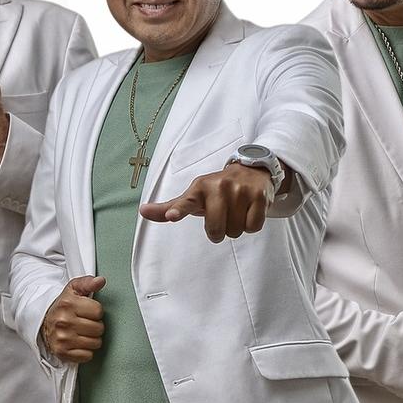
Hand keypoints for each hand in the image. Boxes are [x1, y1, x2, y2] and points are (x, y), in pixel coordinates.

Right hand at [40, 276, 107, 363]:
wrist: (43, 323)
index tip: (87, 312)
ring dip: (92, 339)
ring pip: (96, 343)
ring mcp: (63, 338)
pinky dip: (86, 351)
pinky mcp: (62, 352)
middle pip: (99, 328)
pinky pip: (87, 356)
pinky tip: (78, 343)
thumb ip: (87, 282)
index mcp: (67, 304)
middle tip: (85, 323)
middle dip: (95, 326)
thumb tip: (101, 281)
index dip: (96, 311)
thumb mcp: (73, 290)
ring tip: (82, 333)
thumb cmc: (62, 307)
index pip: (98, 311)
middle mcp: (64, 321)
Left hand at [138, 162, 276, 241]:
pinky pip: (253, 226)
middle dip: (220, 231)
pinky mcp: (259, 196)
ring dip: (236, 227)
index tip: (172, 216)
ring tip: (237, 210)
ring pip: (235, 230)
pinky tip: (249, 210)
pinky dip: (251, 224)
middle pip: (216, 230)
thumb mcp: (194, 196)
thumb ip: (170, 207)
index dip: (178, 210)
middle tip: (223, 216)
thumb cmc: (217, 190)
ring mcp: (241, 190)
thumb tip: (143, 211)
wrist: (251, 170)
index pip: (187, 202)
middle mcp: (219, 187)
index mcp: (200, 188)